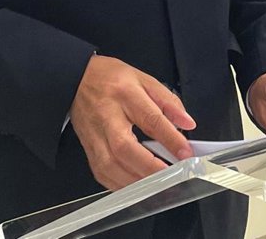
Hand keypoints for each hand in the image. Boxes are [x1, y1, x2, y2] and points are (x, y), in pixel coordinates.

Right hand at [69, 55, 195, 189]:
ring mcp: (94, 135)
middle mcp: (107, 116)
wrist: (77, 80)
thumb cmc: (112, 79)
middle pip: (124, 147)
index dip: (170, 138)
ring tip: (156, 185)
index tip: (185, 153)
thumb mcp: (145, 79)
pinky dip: (120, 184)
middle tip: (170, 175)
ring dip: (135, 180)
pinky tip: (135, 186)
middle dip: (149, 167)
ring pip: (110, 165)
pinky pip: (102, 173)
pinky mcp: (88, 149)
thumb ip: (168, 101)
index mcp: (125, 94)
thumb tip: (187, 123)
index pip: (150, 119)